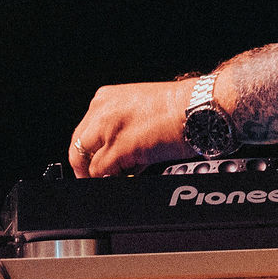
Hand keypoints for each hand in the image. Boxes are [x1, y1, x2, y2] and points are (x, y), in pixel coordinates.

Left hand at [68, 78, 195, 175]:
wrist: (199, 106)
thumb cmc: (181, 107)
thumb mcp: (139, 108)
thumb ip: (120, 126)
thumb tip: (113, 153)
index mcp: (105, 98)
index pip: (84, 131)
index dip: (89, 152)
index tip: (95, 164)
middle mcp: (102, 110)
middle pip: (78, 147)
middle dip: (86, 168)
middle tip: (100, 179)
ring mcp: (109, 129)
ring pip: (86, 163)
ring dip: (101, 175)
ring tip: (120, 177)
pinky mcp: (120, 148)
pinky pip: (101, 174)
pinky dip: (112, 180)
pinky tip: (130, 176)